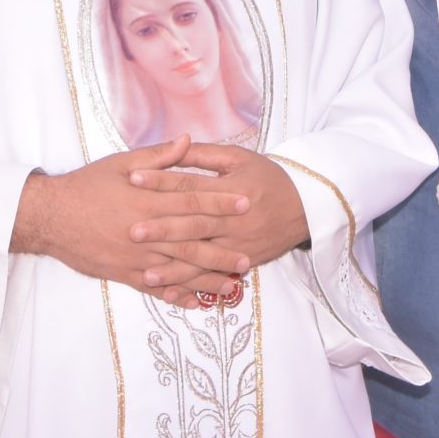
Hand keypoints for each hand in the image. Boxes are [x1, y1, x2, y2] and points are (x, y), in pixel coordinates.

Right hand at [12, 135, 251, 299]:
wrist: (51, 217)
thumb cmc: (86, 186)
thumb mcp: (121, 163)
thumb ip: (158, 157)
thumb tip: (187, 141)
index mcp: (147, 201)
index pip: (192, 202)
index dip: (220, 203)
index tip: (246, 204)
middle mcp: (145, 232)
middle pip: (191, 241)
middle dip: (222, 249)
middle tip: (249, 256)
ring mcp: (136, 257)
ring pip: (178, 269)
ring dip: (207, 278)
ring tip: (232, 285)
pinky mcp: (125, 274)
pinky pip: (156, 288)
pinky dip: (177, 295)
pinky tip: (196, 301)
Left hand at [127, 143, 309, 270]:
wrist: (306, 207)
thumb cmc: (268, 177)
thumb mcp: (239, 158)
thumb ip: (204, 155)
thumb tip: (175, 145)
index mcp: (231, 189)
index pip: (190, 186)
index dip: (161, 182)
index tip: (133, 179)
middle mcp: (234, 220)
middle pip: (193, 226)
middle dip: (162, 230)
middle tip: (132, 231)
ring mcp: (239, 245)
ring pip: (203, 258)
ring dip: (174, 269)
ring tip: (147, 273)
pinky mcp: (244, 262)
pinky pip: (214, 276)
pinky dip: (193, 286)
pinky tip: (172, 292)